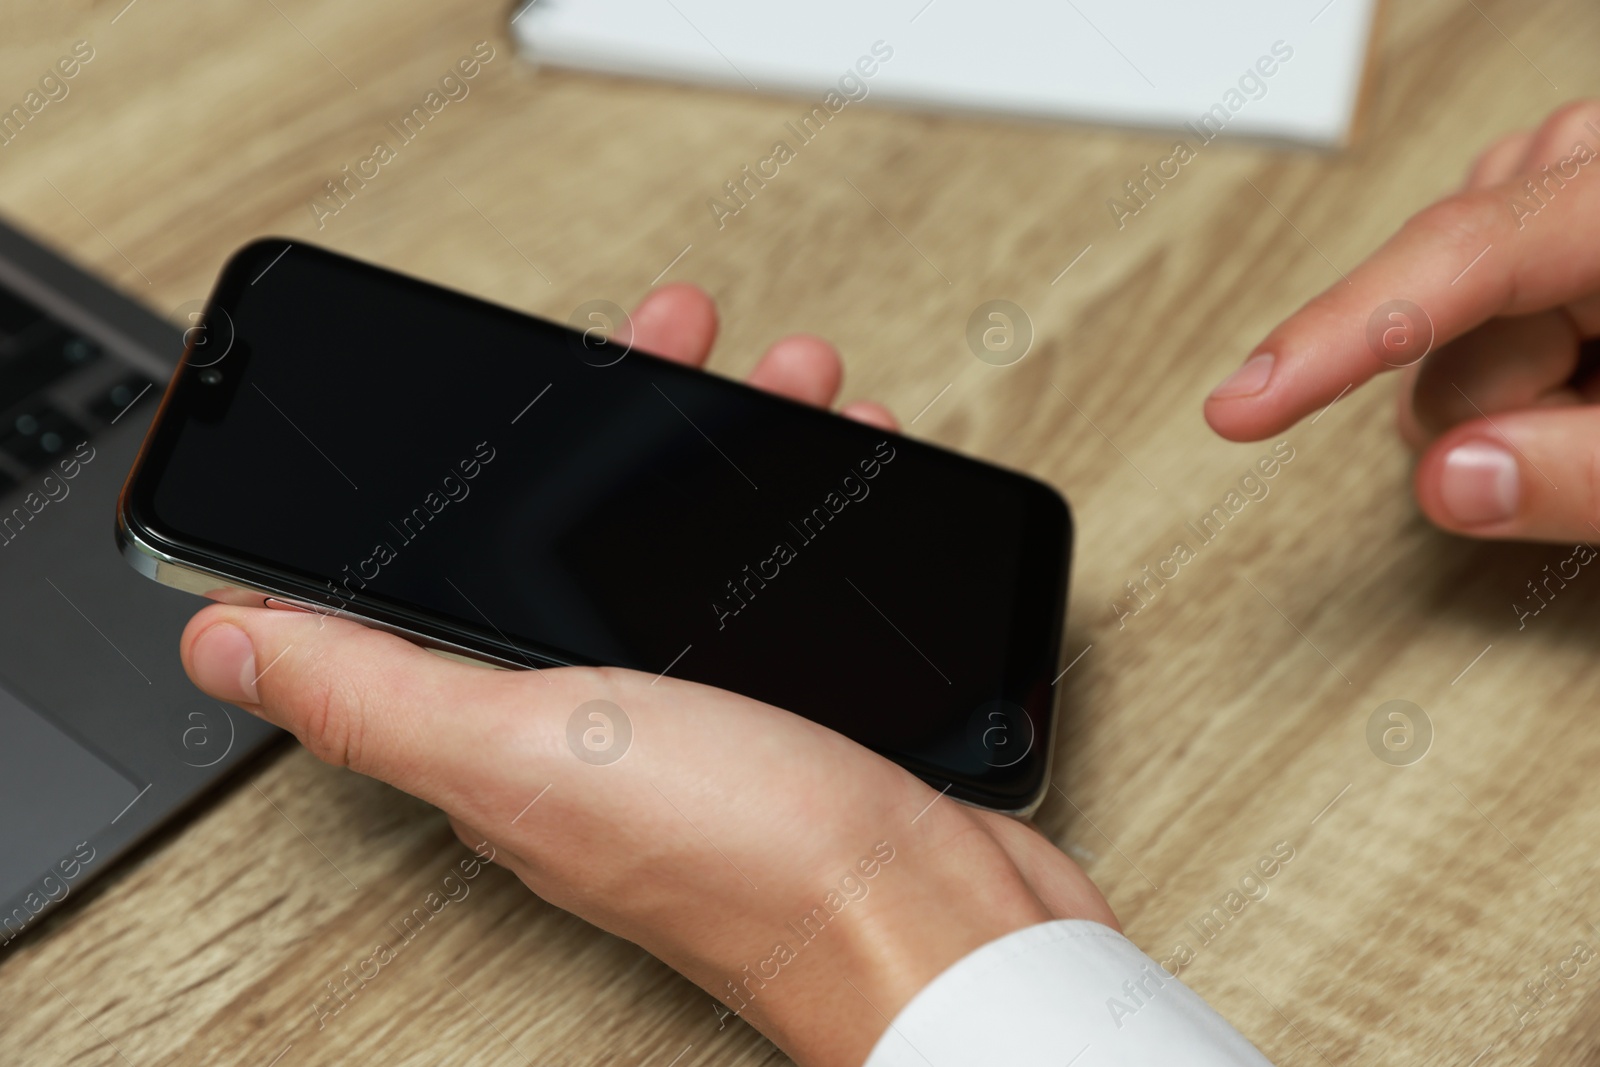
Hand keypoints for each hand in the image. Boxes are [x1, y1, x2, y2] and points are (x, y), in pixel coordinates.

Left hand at [181, 284, 1114, 1066]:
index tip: (519, 366)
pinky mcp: (788, 713)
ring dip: (727, 449)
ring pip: (689, 549)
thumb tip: (222, 643)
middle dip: (631, 419)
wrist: (932, 925)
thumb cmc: (750, 858)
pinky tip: (836, 479)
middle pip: (583, 537)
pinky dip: (799, 514)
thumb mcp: (534, 748)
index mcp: (512, 725)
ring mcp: (698, 713)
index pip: (454, 570)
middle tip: (679, 335)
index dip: (476, 462)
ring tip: (789, 383)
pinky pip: (770, 586)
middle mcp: (596, 720)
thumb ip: (376, 691)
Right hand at [1205, 99, 1599, 542]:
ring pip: (1445, 334)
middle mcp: (1588, 162)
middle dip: (1511, 414)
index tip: (1241, 407)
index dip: (1336, 342)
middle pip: (1446, 338)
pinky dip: (1523, 354)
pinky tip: (1589, 354)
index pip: (1452, 264)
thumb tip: (1449, 484)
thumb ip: (1591, 473)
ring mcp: (1562, 174)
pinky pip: (1466, 307)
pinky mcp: (1546, 199)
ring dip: (1524, 391)